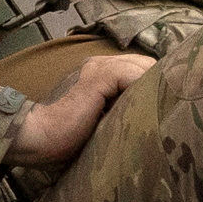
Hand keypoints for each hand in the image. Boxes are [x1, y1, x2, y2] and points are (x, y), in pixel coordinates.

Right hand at [9, 51, 153, 173]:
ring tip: (160, 111)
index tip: (164, 106)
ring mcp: (98, 67)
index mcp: (100, 71)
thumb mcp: (100, 121)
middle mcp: (100, 63)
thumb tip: (152, 115)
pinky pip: (135, 75)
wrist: (37, 137)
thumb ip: (119, 110)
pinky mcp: (98, 77)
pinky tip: (146, 109)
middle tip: (165, 110)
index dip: (154, 85)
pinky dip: (144, 90)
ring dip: (155, 88)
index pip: (141, 68)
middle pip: (148, 64)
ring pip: (145, 67)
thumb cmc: (63, 138)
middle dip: (159, 84)